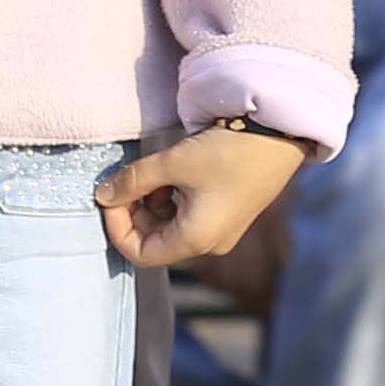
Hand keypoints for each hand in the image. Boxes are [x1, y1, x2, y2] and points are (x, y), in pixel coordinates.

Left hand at [97, 122, 309, 270]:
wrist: (282, 132)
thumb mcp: (174, 162)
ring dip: (155, 200)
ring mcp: (223, 229)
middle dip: (136, 210)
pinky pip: (191, 214)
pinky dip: (175, 196)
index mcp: (195, 240)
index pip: (139, 253)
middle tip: (132, 178)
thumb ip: (133, 181)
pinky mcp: (231, 213)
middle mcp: (211, 244)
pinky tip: (180, 169)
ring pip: (171, 225)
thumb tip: (102, 194)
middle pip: (155, 240)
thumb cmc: (229, 150)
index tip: (111, 196)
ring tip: (160, 169)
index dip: (117, 227)